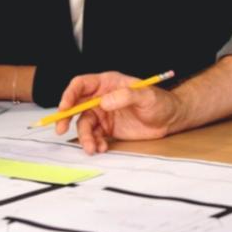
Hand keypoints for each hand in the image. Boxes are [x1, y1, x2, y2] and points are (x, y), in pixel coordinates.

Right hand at [54, 71, 181, 154]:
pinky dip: (95, 143)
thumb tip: (104, 101)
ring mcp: (103, 114)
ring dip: (84, 137)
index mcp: (108, 83)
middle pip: (75, 105)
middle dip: (66, 117)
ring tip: (92, 148)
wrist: (170, 120)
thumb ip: (126, 96)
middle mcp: (101, 98)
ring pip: (84, 125)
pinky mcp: (108, 129)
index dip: (69, 95)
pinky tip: (102, 148)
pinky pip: (94, 136)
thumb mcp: (146, 96)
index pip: (81, 85)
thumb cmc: (160, 102)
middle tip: (61, 129)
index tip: (64, 108)